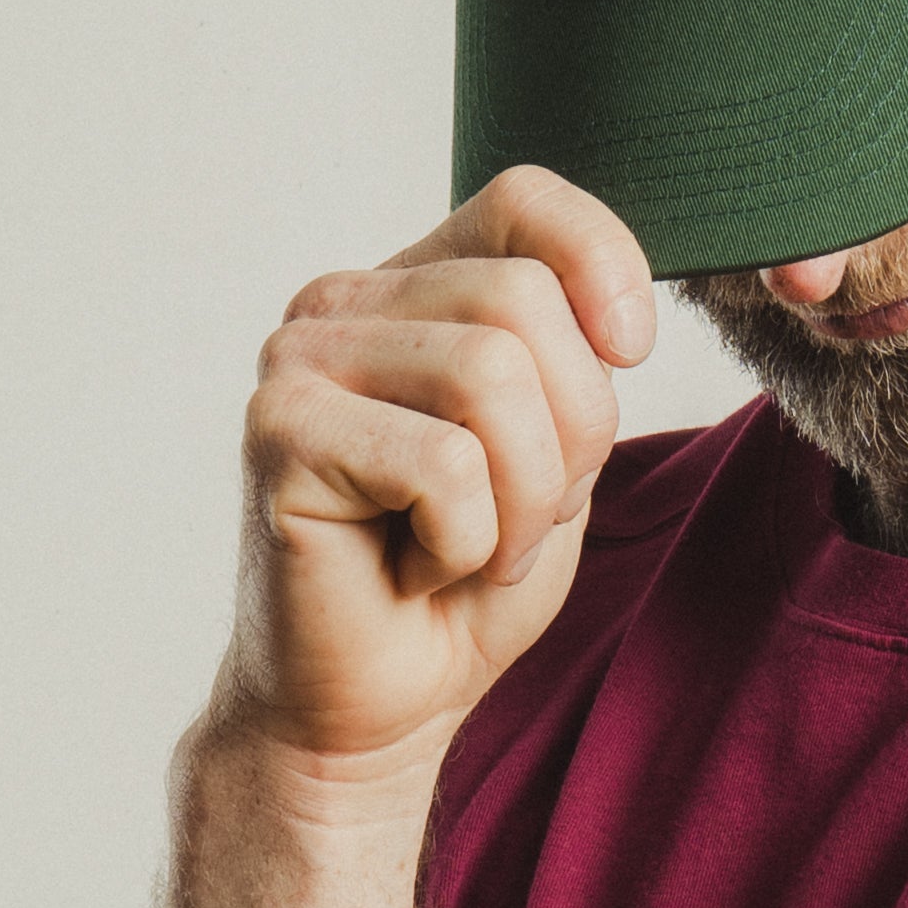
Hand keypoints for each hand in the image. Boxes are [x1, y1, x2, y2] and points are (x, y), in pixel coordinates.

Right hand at [212, 165, 654, 775]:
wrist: (373, 707)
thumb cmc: (463, 580)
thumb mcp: (556, 450)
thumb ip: (576, 359)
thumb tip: (622, 308)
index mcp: (414, 288)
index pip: (524, 200)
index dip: (603, 264)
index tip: (629, 355)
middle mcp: (344, 302)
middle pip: (523, 301)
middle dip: (572, 431)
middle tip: (527, 515)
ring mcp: (299, 361)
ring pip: (489, 375)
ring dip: (523, 496)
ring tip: (477, 547)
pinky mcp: (278, 434)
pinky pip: (442, 463)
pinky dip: (466, 538)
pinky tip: (420, 568)